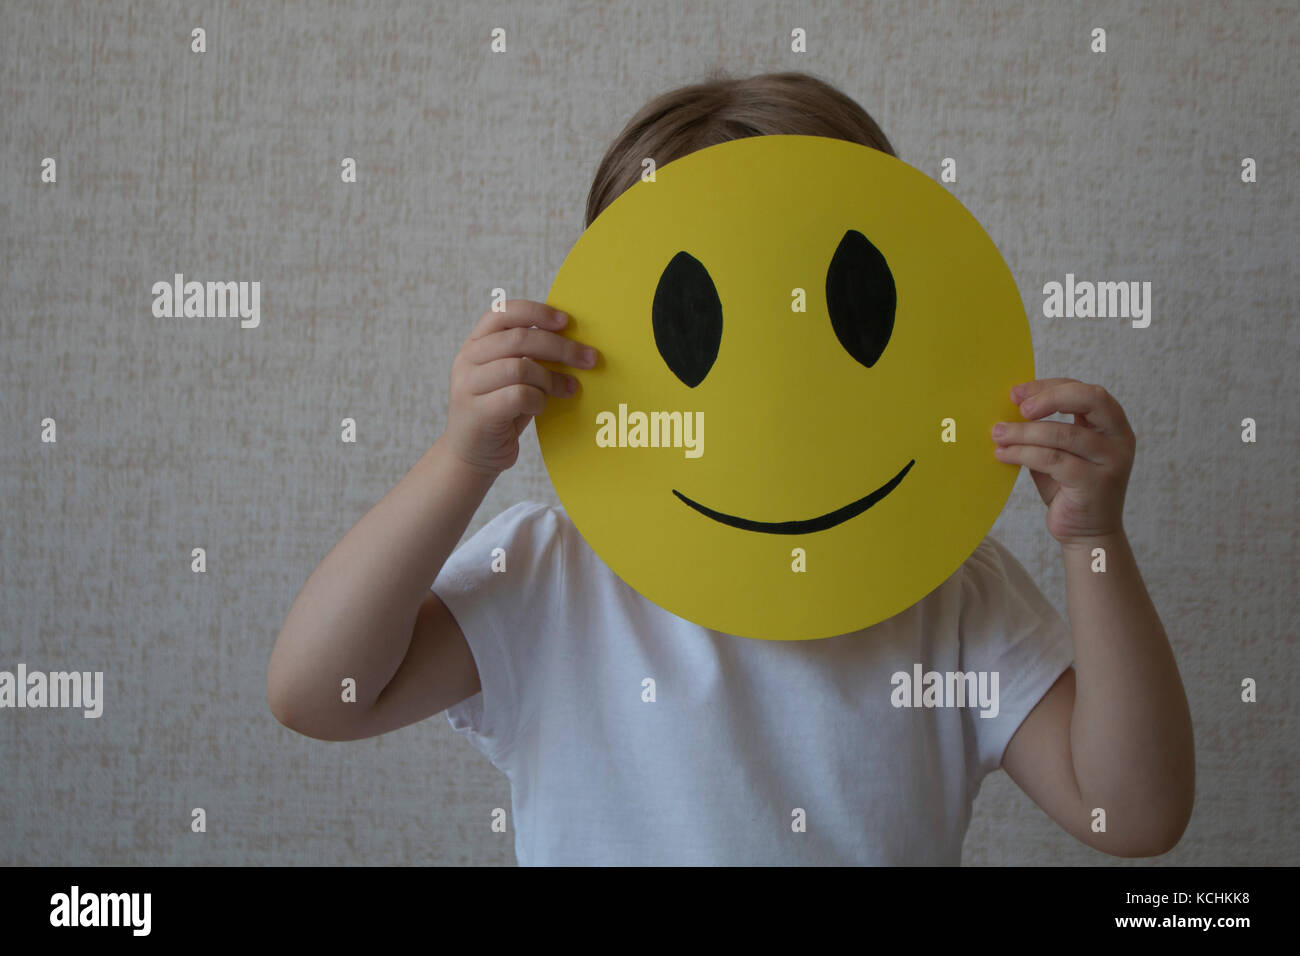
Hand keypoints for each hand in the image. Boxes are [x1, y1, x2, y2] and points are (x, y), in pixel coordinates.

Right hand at [444, 300, 597, 474]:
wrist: (472, 456)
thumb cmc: (501, 412)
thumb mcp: (511, 377)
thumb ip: (529, 355)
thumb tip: (573, 340)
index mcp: (475, 344)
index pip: (502, 312)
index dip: (536, 312)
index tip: (566, 321)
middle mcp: (467, 359)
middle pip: (519, 338)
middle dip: (561, 347)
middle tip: (589, 358)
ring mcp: (468, 386)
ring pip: (520, 367)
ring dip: (552, 378)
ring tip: (568, 389)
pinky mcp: (477, 412)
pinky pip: (518, 395)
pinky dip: (539, 400)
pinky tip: (542, 408)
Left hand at [990, 378, 1135, 546]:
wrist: (1087, 534)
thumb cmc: (1068, 488)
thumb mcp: (1059, 452)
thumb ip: (1044, 430)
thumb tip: (1006, 408)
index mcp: (1112, 424)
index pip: (1084, 390)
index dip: (1049, 387)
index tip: (1016, 393)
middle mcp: (1118, 438)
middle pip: (1089, 399)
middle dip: (1049, 398)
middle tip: (1017, 408)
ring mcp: (1110, 461)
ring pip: (1064, 433)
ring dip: (1024, 432)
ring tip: (998, 435)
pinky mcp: (1094, 483)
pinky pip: (1053, 460)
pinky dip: (1023, 454)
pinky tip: (1003, 455)